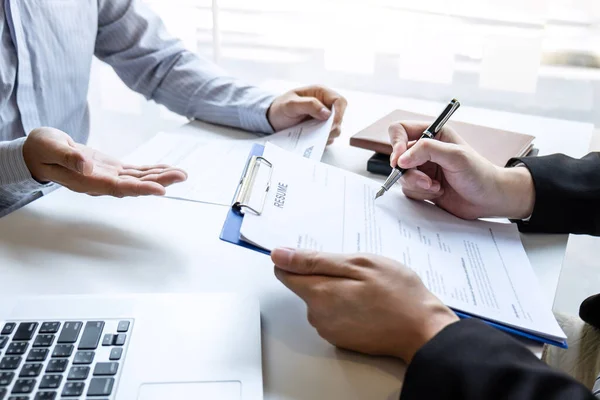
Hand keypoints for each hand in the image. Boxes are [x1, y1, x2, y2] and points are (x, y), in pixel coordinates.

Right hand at [23, 127, 186, 196]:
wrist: (39, 153)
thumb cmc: (42, 150)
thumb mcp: (51, 148)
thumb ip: (68, 157)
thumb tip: (86, 165)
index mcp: (87, 181)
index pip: (119, 188)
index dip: (141, 189)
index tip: (161, 190)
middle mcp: (101, 183)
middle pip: (135, 185)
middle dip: (160, 181)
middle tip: (181, 175)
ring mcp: (108, 177)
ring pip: (138, 179)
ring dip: (160, 176)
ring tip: (181, 173)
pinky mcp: (111, 170)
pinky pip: (135, 172)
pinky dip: (151, 170)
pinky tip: (164, 168)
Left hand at [268, 85, 347, 144]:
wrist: (272, 119)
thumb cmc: (280, 108)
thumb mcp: (291, 104)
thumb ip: (309, 105)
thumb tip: (327, 113)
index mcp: (321, 93)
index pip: (340, 101)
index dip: (339, 113)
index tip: (332, 125)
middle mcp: (325, 105)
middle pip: (340, 116)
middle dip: (333, 127)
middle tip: (321, 134)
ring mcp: (324, 118)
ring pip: (336, 128)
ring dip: (327, 135)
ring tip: (312, 136)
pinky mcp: (320, 130)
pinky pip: (328, 137)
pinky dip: (322, 141)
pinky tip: (311, 139)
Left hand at [272, 248, 457, 362]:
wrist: (423, 331)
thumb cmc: (397, 293)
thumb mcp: (358, 264)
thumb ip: (314, 260)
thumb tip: (279, 255)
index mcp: (318, 293)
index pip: (285, 272)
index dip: (298, 260)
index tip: (319, 256)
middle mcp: (317, 316)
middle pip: (305, 286)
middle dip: (325, 274)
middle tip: (356, 272)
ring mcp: (329, 330)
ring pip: (321, 300)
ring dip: (337, 290)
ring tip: (367, 288)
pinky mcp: (341, 340)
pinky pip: (333, 315)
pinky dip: (346, 306)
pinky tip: (368, 304)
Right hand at [388, 122, 534, 219]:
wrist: (489, 199)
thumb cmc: (479, 174)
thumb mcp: (456, 156)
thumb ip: (427, 151)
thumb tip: (401, 159)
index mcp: (433, 134)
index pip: (400, 130)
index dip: (396, 144)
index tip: (400, 161)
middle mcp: (425, 150)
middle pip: (398, 157)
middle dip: (409, 172)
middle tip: (426, 181)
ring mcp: (423, 168)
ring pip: (402, 175)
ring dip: (417, 184)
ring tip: (437, 187)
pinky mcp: (422, 185)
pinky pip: (408, 189)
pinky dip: (421, 193)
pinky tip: (438, 192)